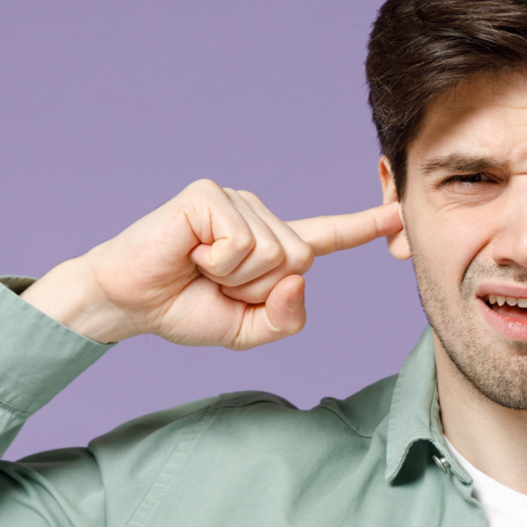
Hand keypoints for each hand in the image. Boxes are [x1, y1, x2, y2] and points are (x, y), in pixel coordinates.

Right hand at [20, 179, 401, 348]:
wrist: (127, 303)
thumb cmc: (185, 309)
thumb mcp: (248, 330)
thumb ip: (285, 319)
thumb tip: (299, 280)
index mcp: (273, 246)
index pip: (326, 237)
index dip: (363, 229)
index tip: (398, 216)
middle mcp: (260, 216)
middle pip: (300, 260)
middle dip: (258, 288)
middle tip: (215, 284)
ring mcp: (236, 201)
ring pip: (273, 254)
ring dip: (233, 277)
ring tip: (199, 269)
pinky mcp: (210, 196)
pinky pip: (242, 244)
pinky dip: (216, 262)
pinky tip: (190, 254)